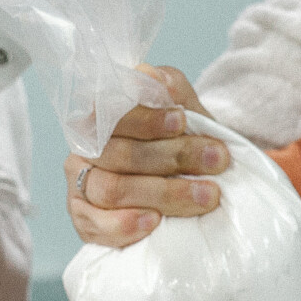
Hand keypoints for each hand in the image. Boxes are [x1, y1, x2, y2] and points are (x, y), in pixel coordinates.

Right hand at [66, 65, 228, 246]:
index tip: (183, 121)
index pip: (114, 114)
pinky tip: (154, 222)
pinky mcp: (85, 220)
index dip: (148, 120)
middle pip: (120, 154)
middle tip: (218, 161)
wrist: (195, 183)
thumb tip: (152, 75)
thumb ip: (173, 91)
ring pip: (113, 189)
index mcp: (104, 114)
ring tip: (207, 196)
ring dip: (164, 193)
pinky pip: (96, 225)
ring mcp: (82, 185)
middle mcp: (86, 147)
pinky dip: (124, 225)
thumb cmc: (185, 144)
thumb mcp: (189, 114)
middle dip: (173, 157)